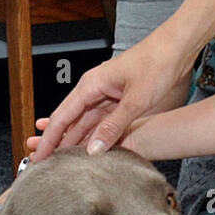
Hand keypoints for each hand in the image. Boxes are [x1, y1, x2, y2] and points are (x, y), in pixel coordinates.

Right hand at [29, 29, 192, 160]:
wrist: (176, 49)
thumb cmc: (156, 64)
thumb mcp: (135, 100)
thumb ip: (114, 126)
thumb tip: (93, 150)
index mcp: (91, 86)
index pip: (62, 118)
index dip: (49, 140)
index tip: (38, 157)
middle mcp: (94, 90)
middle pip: (69, 122)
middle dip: (56, 143)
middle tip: (44, 165)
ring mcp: (106, 95)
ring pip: (85, 124)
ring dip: (74, 142)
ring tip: (62, 163)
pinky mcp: (119, 101)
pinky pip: (101, 122)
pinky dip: (93, 136)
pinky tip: (88, 150)